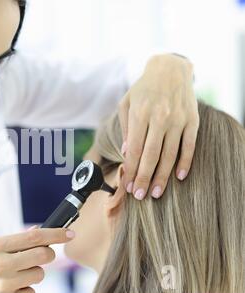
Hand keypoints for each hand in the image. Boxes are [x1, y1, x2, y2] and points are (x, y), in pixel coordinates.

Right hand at [0, 228, 74, 292]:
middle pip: (43, 255)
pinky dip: (24, 291)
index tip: (69, 233)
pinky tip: (10, 290)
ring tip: (13, 276)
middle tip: (37, 256)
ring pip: (39, 275)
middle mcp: (1, 264)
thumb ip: (11, 242)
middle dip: (45, 255)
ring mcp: (5, 285)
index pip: (34, 237)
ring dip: (32, 275)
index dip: (56, 234)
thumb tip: (37, 231)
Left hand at [119, 54, 198, 199]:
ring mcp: (178, 119)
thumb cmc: (143, 89)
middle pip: (152, 155)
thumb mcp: (126, 103)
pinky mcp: (193, 120)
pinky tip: (179, 177)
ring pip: (170, 154)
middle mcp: (160, 117)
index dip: (132, 170)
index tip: (128, 186)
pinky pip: (189, 145)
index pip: (135, 149)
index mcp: (140, 113)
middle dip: (145, 178)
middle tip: (140, 196)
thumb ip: (126, 128)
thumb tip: (128, 152)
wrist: (170, 69)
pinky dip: (185, 162)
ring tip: (157, 193)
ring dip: (163, 176)